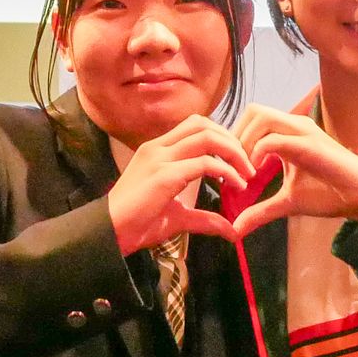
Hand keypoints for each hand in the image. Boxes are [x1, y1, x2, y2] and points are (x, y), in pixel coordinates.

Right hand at [107, 115, 255, 254]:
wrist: (109, 232)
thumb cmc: (137, 224)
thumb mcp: (177, 217)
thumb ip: (203, 219)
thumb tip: (230, 229)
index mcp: (157, 150)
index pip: (195, 126)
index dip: (221, 137)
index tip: (237, 160)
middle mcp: (158, 148)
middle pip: (204, 124)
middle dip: (232, 141)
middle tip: (248, 164)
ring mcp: (160, 158)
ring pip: (207, 137)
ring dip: (233, 152)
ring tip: (247, 174)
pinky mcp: (164, 175)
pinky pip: (204, 163)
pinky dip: (226, 172)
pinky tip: (236, 186)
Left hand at [227, 108, 357, 236]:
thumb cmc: (329, 194)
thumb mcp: (286, 203)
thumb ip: (260, 212)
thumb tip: (235, 230)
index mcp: (288, 134)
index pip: (251, 120)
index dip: (235, 140)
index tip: (228, 168)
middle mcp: (294, 125)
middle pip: (252, 110)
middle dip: (235, 136)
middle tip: (231, 166)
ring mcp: (302, 131)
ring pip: (260, 116)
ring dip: (244, 142)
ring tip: (243, 170)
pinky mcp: (309, 143)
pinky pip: (274, 138)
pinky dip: (257, 153)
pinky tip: (254, 175)